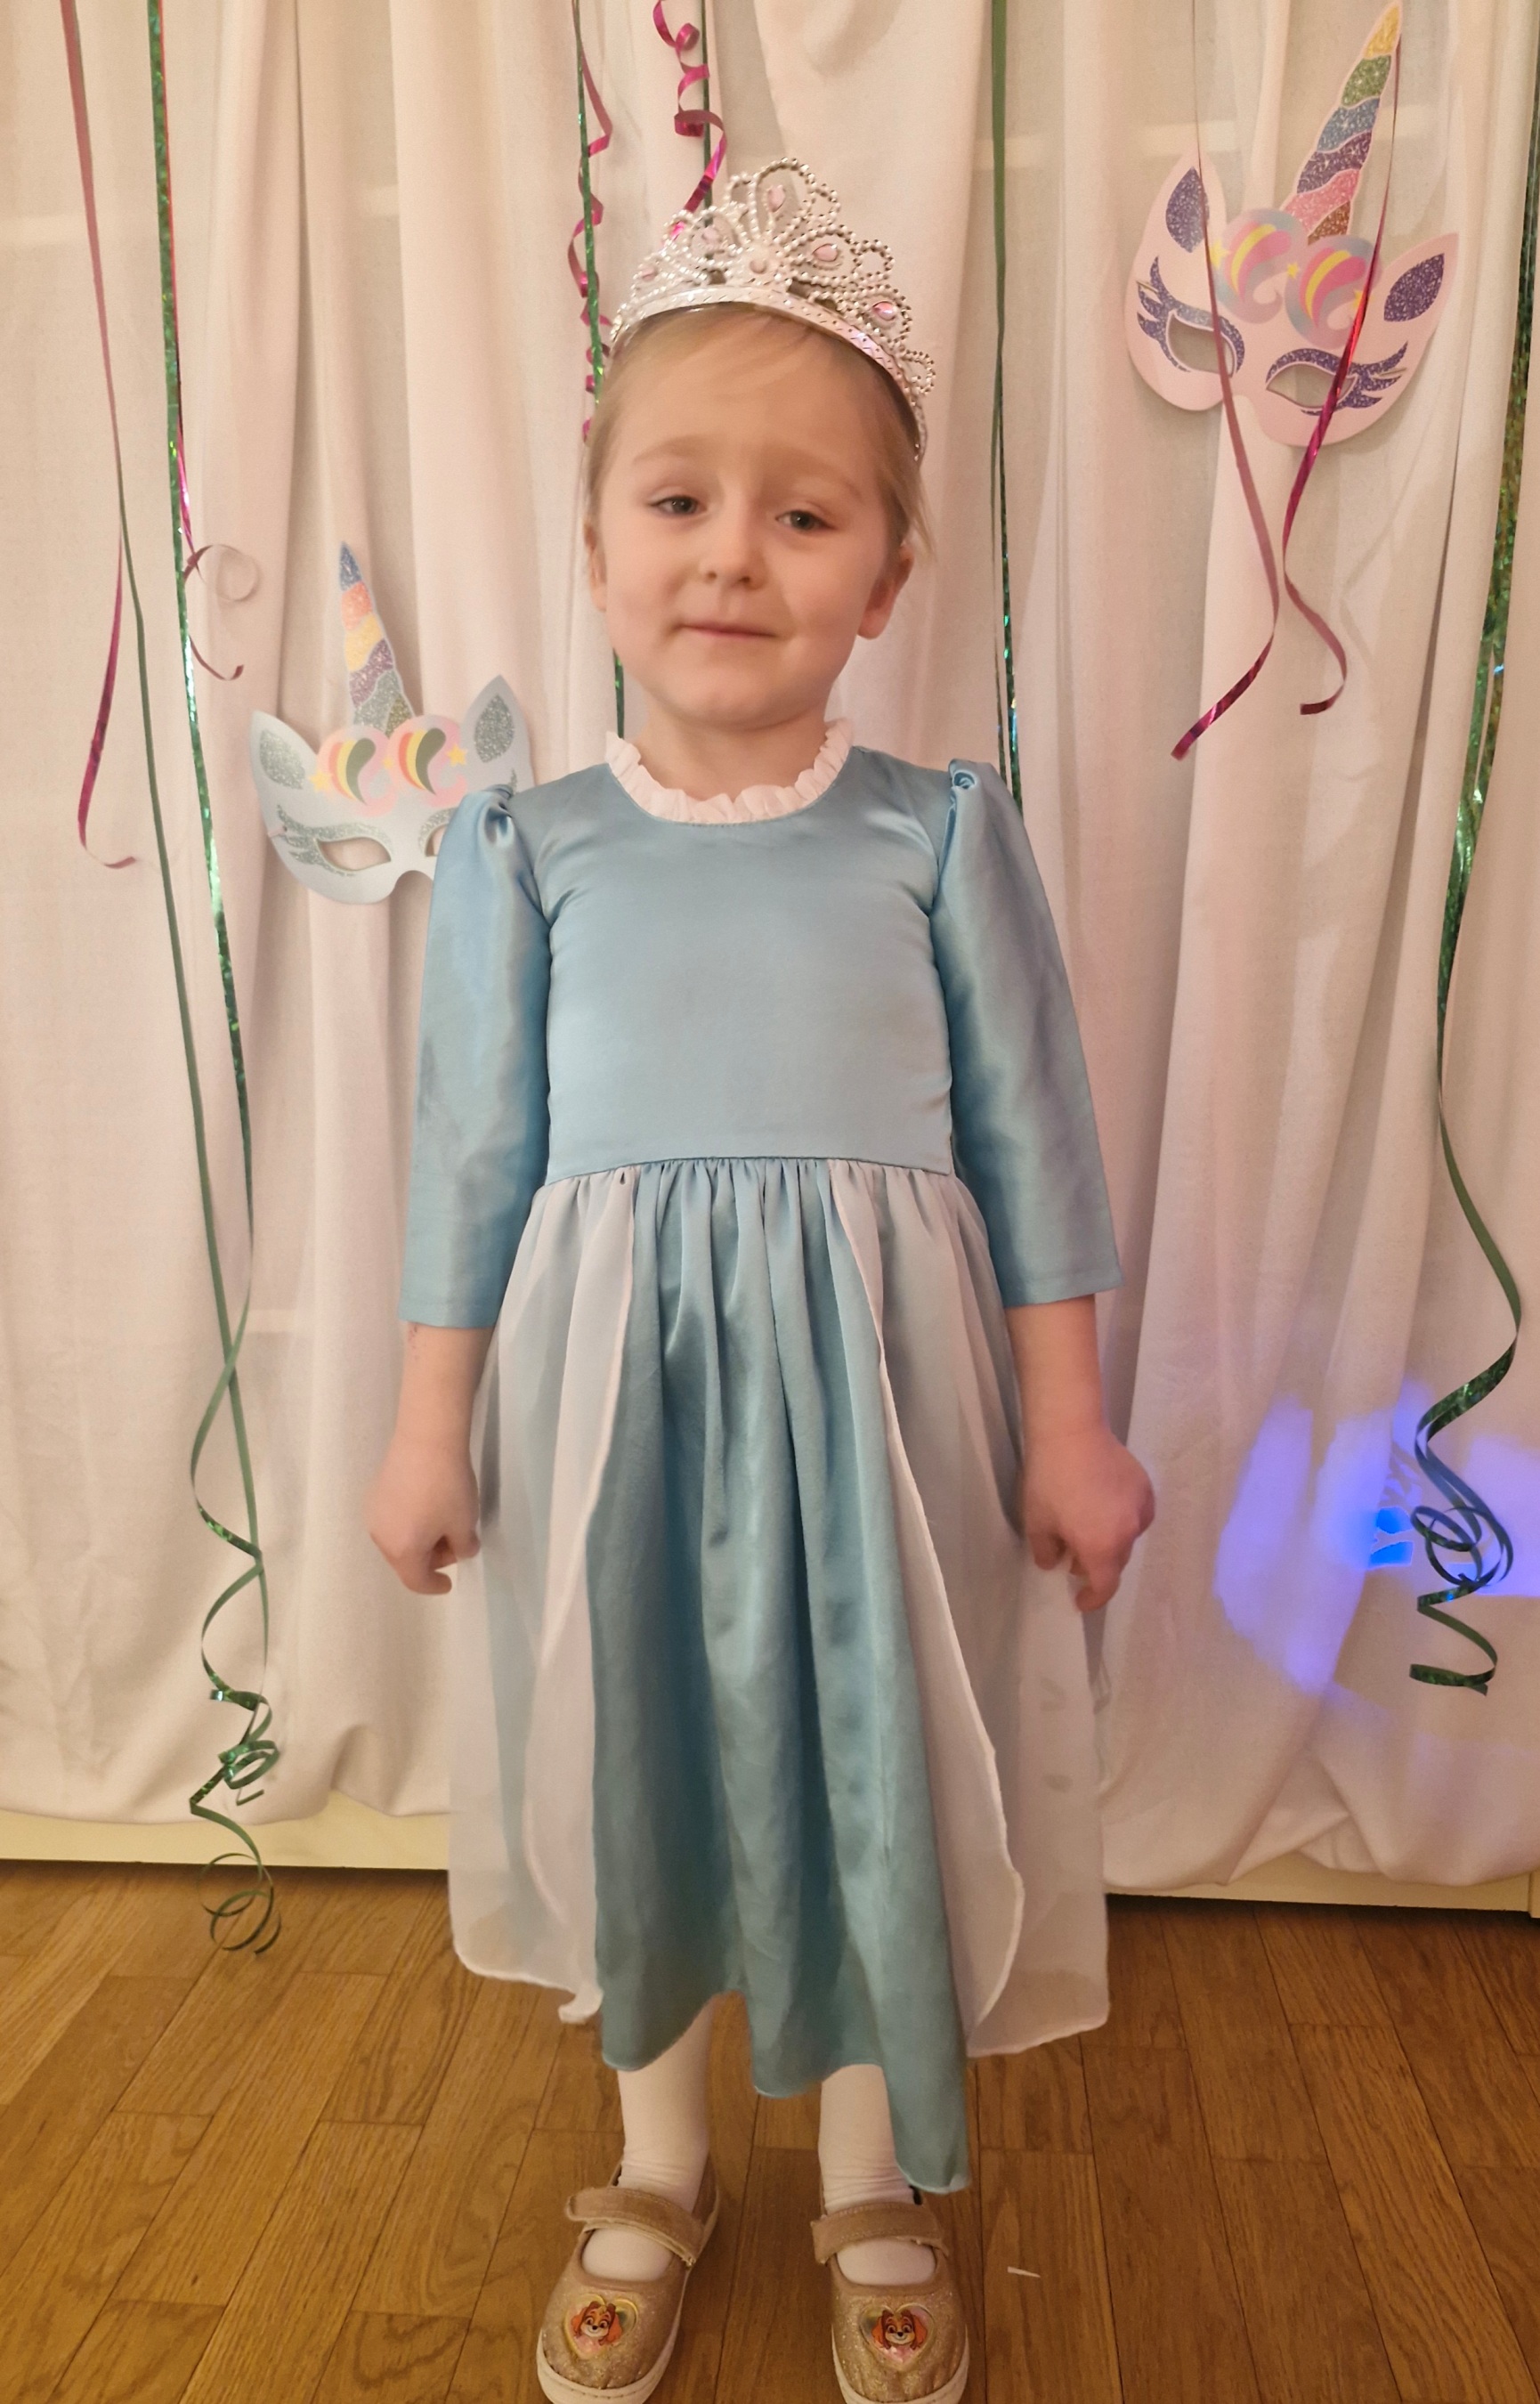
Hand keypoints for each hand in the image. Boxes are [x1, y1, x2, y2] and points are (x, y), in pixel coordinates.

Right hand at [367, 1433, 480, 1594]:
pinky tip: (428, 1506)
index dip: (435, 1585)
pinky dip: (410, 1523)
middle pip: (405, 1560)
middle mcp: (380, 1536)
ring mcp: (374, 1512)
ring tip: (444, 1523)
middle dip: (431, 1559)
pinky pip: (393, 1519)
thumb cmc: (447, 1487)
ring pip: (398, 1539)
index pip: (417, 1580)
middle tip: (456, 1544)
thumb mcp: (464, 1522)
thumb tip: (461, 1550)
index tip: (450, 1583)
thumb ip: (463, 1547)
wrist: (427, 1438)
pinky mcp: (375, 1491)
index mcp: (401, 1550)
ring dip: (420, 1540)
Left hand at [1022, 1422, 1154, 1611]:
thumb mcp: (1037, 1522)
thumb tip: (1056, 1564)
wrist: (1071, 1433)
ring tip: (1090, 1528)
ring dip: (1111, 1541)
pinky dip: (1123, 1519)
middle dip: (1097, 1566)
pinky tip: (1107, 1508)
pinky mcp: (1145, 1487)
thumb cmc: (1049, 1481)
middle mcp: (1128, 1533)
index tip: (1080, 1601)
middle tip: (1075, 1559)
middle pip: (1116, 1561)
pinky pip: (1137, 1514)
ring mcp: (1140, 1509)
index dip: (1093, 1599)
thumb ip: (1047, 1552)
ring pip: (1128, 1537)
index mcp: (1102, 1547)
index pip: (1105, 1586)